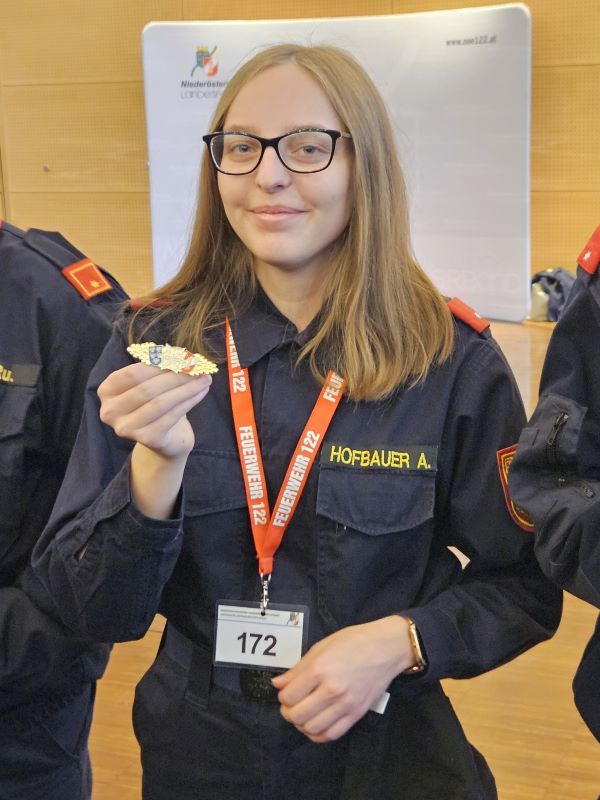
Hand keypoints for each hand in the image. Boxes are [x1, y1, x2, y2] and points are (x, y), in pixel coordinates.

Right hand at [98, 362, 211, 458]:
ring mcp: (126, 428)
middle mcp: (110, 411)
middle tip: (198, 369)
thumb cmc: (156, 403)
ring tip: (204, 379)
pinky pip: (171, 417)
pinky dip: (189, 402)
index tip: (182, 358)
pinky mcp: (146, 439)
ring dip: (186, 389)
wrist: (165, 438)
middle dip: (176, 376)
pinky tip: (201, 393)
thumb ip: (160, 368)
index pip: (133, 373)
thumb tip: (182, 356)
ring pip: (161, 403)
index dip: (159, 364)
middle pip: (147, 389)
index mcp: (107, 391)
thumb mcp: (152, 383)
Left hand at [272, 616, 414, 742]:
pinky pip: (331, 734)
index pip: (288, 695)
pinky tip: (316, 724)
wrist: (385, 648)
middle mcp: (332, 690)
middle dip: (288, 712)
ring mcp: (346, 704)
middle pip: (297, 715)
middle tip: (291, 704)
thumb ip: (297, 668)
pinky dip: (318, 734)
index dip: (282, 695)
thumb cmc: (353, 641)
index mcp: (320, 669)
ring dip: (301, 724)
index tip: (285, 691)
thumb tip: (277, 684)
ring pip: (312, 728)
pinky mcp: (356, 714)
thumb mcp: (321, 647)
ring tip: (303, 713)